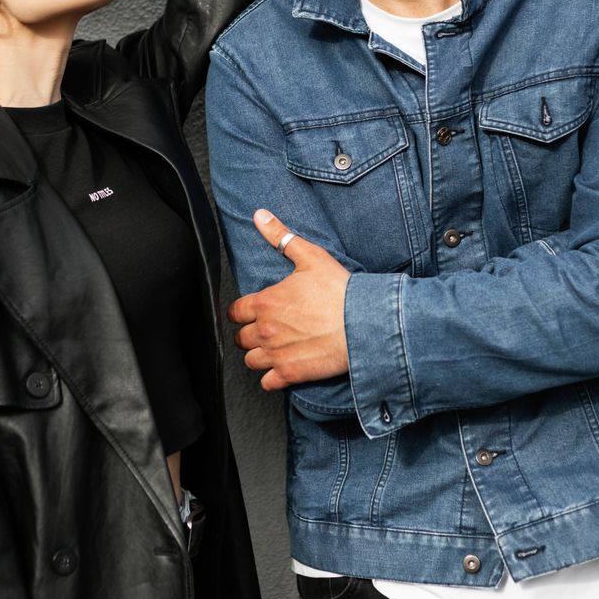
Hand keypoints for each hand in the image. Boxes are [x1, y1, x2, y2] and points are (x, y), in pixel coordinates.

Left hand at [228, 209, 350, 390]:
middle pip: (241, 338)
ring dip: (258, 355)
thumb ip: (280, 236)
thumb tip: (260, 215)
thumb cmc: (339, 290)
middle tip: (266, 329)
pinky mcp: (290, 374)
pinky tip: (282, 368)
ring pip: (250, 361)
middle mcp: (265, 331)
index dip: (242, 311)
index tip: (250, 311)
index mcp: (265, 303)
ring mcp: (276, 354)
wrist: (364, 324)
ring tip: (273, 348)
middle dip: (250, 333)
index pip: (234, 312)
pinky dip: (271, 378)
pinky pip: (267, 382)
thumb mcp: (310, 256)